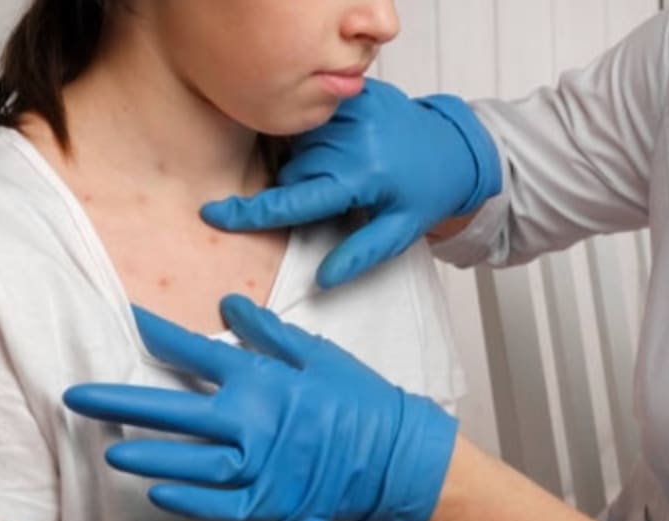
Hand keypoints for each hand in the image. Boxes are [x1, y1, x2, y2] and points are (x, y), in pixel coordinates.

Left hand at [63, 295, 458, 520]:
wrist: (398, 456)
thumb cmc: (361, 400)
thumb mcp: (319, 354)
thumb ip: (268, 331)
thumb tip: (228, 302)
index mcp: (262, 380)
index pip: (195, 352)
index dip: (157, 333)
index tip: (126, 319)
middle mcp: (251, 423)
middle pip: (171, 411)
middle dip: (119, 401)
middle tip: (76, 397)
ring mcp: (257, 467)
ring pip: (186, 463)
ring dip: (146, 455)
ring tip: (109, 451)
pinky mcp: (268, 502)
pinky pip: (216, 505)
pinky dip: (186, 501)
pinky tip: (155, 494)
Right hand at [200, 78, 501, 288]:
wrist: (455, 148)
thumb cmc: (425, 193)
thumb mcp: (399, 231)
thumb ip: (360, 254)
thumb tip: (323, 279)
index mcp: (362, 177)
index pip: (294, 200)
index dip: (251, 212)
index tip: (213, 215)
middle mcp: (353, 139)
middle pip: (293, 172)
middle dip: (302, 189)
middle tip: (340, 195)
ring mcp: (352, 110)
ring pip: (298, 146)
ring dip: (309, 162)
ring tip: (347, 168)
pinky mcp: (354, 93)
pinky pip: (313, 120)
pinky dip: (318, 137)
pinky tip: (345, 145)